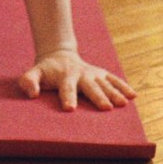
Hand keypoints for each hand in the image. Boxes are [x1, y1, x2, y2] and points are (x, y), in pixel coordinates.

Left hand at [18, 49, 135, 111]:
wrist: (60, 55)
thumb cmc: (46, 71)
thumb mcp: (34, 73)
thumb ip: (29, 81)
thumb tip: (32, 93)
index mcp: (65, 77)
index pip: (66, 88)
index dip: (67, 97)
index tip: (70, 108)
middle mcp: (82, 74)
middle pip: (90, 87)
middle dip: (98, 97)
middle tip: (106, 108)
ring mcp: (93, 74)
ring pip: (105, 84)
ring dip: (114, 93)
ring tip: (123, 104)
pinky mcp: (102, 74)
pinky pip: (114, 79)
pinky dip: (124, 86)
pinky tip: (133, 96)